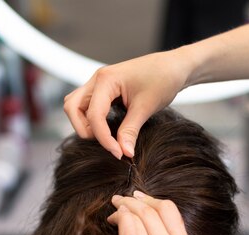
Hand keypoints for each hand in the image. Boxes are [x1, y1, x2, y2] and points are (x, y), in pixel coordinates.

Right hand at [63, 50, 189, 158]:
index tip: (119, 154)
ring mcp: (99, 83)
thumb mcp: (146, 107)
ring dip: (85, 124)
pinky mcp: (105, 89)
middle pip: (73, 108)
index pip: (93, 115)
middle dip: (85, 129)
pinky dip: (92, 119)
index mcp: (106, 79)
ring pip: (76, 105)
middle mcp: (98, 79)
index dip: (103, 138)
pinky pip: (87, 105)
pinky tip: (110, 129)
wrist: (175, 67)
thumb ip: (130, 131)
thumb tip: (124, 153)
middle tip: (108, 143)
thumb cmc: (163, 79)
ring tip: (107, 136)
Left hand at [106, 191, 191, 234]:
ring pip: (137, 217)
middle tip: (120, 200)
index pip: (170, 210)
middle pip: (151, 211)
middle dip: (134, 201)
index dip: (152, 199)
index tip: (139, 197)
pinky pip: (126, 230)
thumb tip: (144, 214)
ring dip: (124, 208)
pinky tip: (113, 221)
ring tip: (115, 210)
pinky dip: (119, 219)